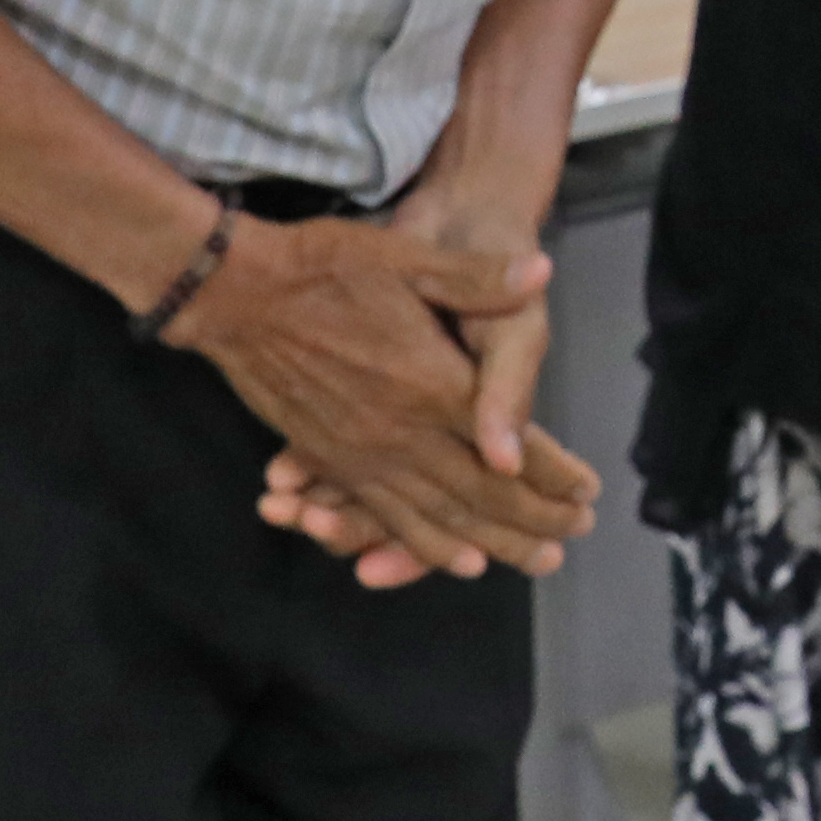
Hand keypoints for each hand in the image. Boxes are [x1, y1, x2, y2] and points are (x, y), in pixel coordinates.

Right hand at [186, 213, 592, 586]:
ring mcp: (363, 452)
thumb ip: (475, 275)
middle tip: (570, 543)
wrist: (233, 292)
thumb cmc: (323, 267)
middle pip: (480, 495)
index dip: (551, 474)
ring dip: (488, 543)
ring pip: (437, 516)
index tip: (587, 496)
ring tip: (530, 563)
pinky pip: (387, 512)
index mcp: (432, 384)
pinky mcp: (331, 457)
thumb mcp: (406, 256)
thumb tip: (538, 272)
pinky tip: (453, 559)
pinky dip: (426, 541)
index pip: (509, 445)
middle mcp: (402, 432)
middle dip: (530, 523)